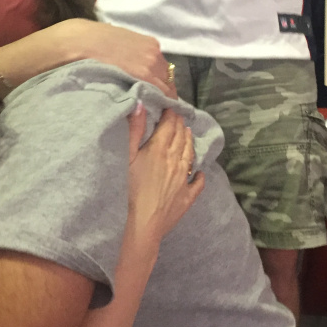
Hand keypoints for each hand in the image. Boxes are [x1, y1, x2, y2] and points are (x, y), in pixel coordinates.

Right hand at [0, 19, 174, 99]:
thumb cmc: (87, 39)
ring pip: (163, 90)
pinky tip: (146, 115)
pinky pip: (157, 97)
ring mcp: (150, 67)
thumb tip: (127, 64)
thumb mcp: (111, 40)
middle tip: (150, 108)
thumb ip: (125, 52)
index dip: (157, 82)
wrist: (75, 44)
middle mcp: (154, 54)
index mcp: (148, 43)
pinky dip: (154, 105)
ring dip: (156, 101)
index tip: (152, 93)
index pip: (162, 68)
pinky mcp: (143, 80)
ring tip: (146, 116)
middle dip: (159, 92)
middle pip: (166, 79)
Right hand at [126, 105, 204, 247]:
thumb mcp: (128, 157)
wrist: (145, 222)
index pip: (170, 124)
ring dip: (189, 141)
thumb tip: (140, 104)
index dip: (171, 113)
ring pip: (190, 153)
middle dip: (180, 124)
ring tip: (187, 134)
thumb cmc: (131, 189)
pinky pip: (198, 181)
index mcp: (161, 148)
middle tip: (178, 118)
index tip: (170, 106)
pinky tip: (199, 172)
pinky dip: (199, 174)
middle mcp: (176, 159)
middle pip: (181, 136)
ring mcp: (185, 177)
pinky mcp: (188, 195)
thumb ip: (134, 130)